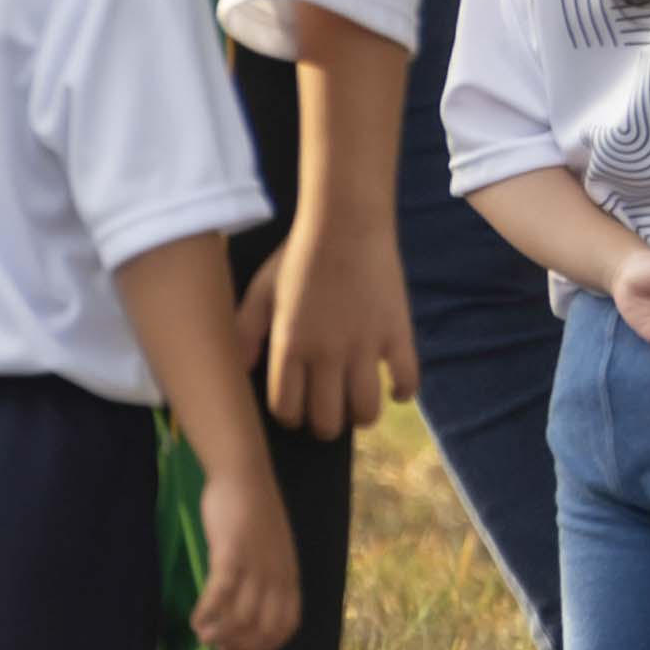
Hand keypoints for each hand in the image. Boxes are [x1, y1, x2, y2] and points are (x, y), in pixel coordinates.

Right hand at [188, 460, 303, 649]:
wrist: (244, 477)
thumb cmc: (255, 513)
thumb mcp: (271, 550)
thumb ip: (266, 577)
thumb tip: (250, 608)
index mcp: (289, 574)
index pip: (286, 623)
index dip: (267, 644)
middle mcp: (276, 574)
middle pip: (262, 626)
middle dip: (240, 644)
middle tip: (219, 646)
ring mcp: (255, 564)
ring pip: (240, 615)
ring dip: (219, 633)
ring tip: (203, 636)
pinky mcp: (232, 553)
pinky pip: (219, 593)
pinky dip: (206, 613)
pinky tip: (195, 621)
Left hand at [245, 196, 416, 437]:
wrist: (346, 224)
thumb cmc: (298, 256)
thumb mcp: (261, 292)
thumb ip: (246, 333)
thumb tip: (241, 368)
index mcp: (290, 346)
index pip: (287, 407)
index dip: (291, 417)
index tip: (296, 411)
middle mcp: (326, 353)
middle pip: (326, 418)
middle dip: (324, 425)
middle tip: (327, 415)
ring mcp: (365, 345)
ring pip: (366, 409)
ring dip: (360, 416)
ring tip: (358, 407)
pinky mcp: (397, 333)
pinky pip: (408, 379)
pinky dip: (403, 392)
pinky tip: (395, 389)